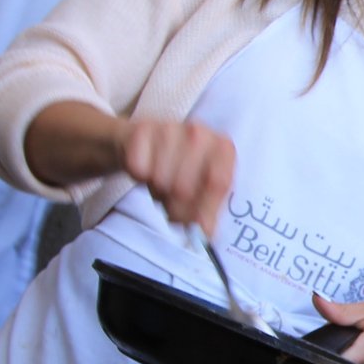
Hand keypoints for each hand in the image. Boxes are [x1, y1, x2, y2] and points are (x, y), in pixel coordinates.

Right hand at [115, 117, 235, 233]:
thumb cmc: (179, 169)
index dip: (204, 210)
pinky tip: (147, 169)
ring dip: (158, 192)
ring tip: (162, 184)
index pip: (218, 183)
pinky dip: (140, 177)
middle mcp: (200, 133)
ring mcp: (171, 128)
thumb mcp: (201, 190)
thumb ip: (207, 212)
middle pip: (186, 187)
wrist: (143, 142)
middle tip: (174, 207)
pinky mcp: (142, 130)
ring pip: (161, 180)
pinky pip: (139, 170)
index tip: (196, 226)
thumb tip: (205, 235)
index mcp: (223, 147)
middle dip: (177, 207)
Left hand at [313, 294, 363, 363]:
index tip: (314, 347)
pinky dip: (357, 360)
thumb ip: (342, 311)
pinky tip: (360, 349)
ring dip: (347, 357)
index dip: (323, 356)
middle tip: (334, 338)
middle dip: (335, 353)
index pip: (339, 361)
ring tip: (349, 342)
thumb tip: (316, 301)